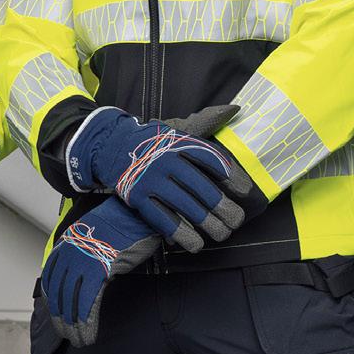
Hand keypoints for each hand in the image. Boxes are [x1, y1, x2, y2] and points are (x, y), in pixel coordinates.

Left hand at [41, 197, 160, 348]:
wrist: (137, 213)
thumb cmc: (122, 227)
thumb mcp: (95, 241)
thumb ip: (84, 258)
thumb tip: (83, 280)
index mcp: (65, 247)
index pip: (51, 283)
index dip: (54, 305)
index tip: (60, 320)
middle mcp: (68, 254)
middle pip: (59, 296)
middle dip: (62, 321)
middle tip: (70, 337)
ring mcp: (81, 261)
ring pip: (71, 303)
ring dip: (74, 327)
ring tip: (80, 340)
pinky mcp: (97, 269)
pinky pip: (87, 303)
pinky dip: (86, 323)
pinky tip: (89, 335)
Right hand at [65, 104, 252, 251]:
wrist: (108, 146)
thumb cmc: (151, 141)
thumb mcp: (176, 129)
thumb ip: (205, 122)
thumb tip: (235, 109)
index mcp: (179, 142)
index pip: (211, 159)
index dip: (231, 176)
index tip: (244, 192)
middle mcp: (166, 160)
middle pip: (201, 187)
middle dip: (223, 207)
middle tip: (236, 221)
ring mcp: (150, 179)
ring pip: (185, 206)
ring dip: (207, 224)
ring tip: (222, 235)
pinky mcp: (137, 196)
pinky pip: (162, 219)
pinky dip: (180, 234)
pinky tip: (195, 244)